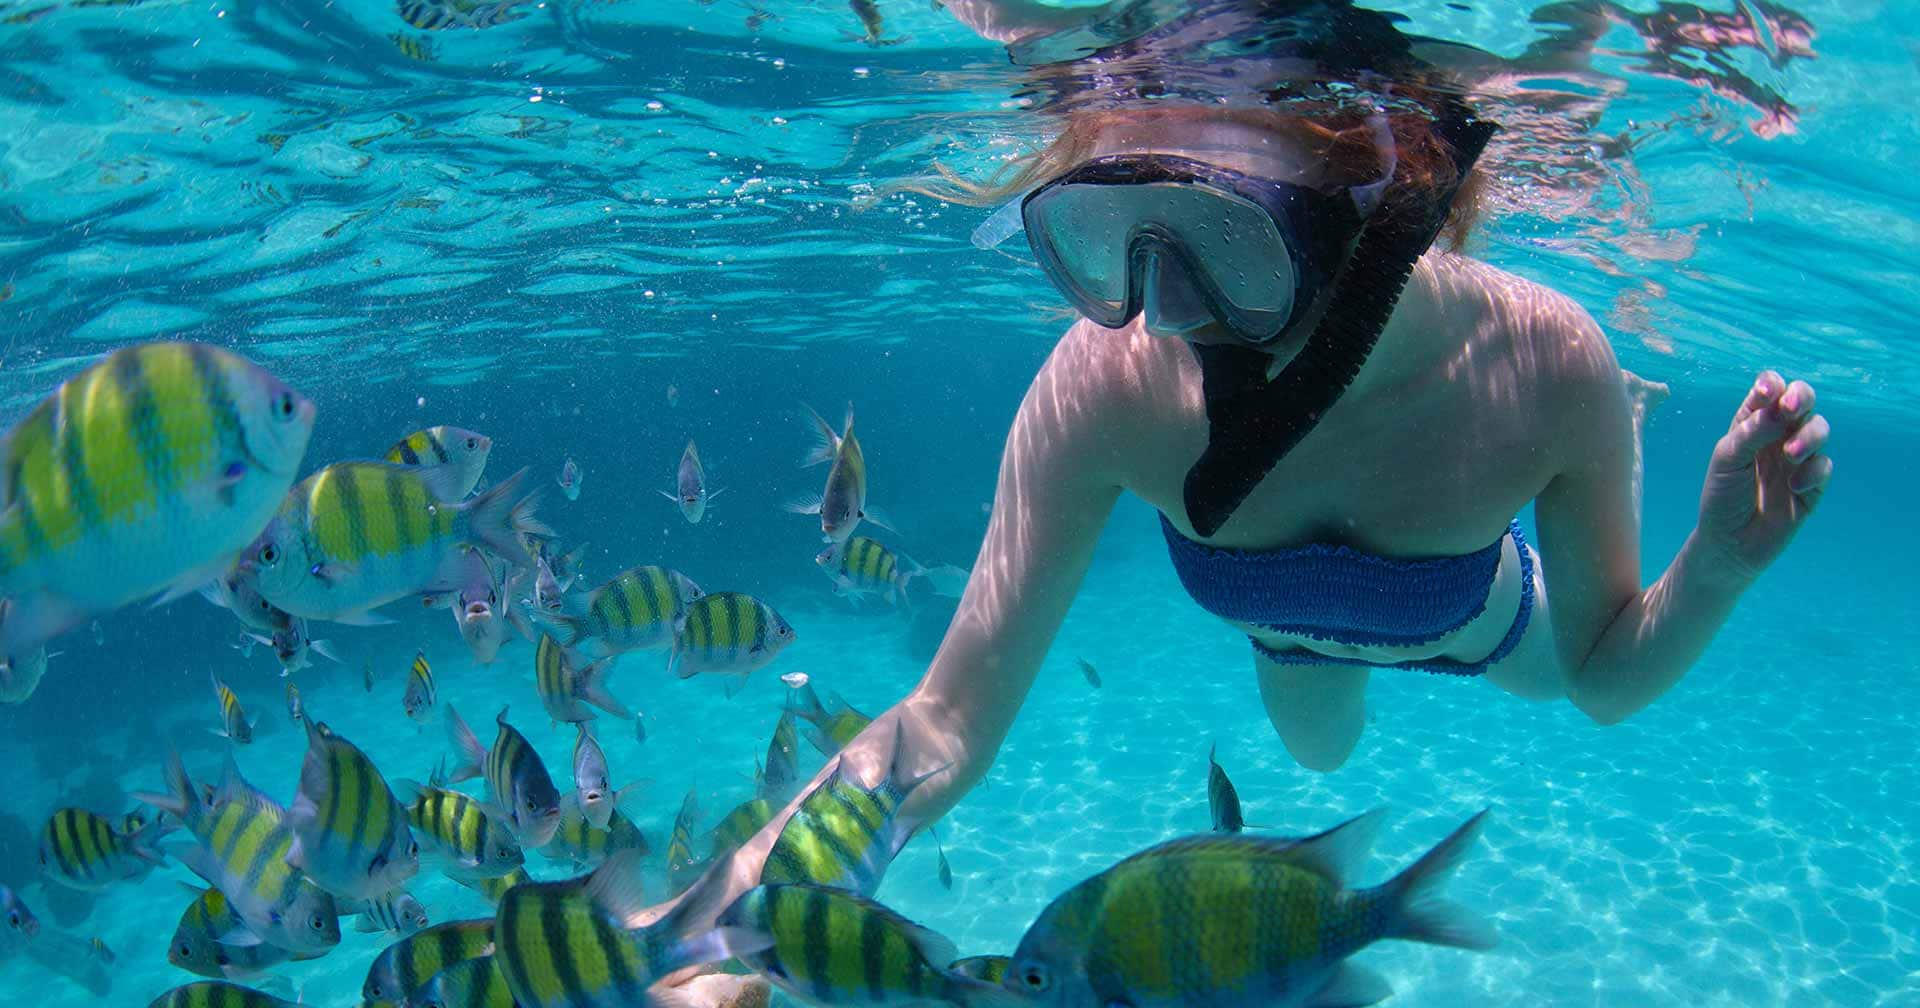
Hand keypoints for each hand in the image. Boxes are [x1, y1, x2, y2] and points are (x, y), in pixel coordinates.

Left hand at [1695, 371, 1831, 581]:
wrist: (1730, 543)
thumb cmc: (1722, 496)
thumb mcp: (1728, 459)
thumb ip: (1752, 431)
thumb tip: (1780, 409)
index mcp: (1752, 423)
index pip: (1769, 390)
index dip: (1772, 385)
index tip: (1768, 393)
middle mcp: (1777, 435)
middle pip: (1801, 400)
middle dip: (1801, 397)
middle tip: (1790, 408)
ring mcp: (1797, 458)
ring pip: (1818, 428)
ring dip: (1809, 436)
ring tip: (1791, 455)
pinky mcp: (1813, 484)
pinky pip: (1824, 465)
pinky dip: (1813, 472)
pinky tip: (1794, 488)